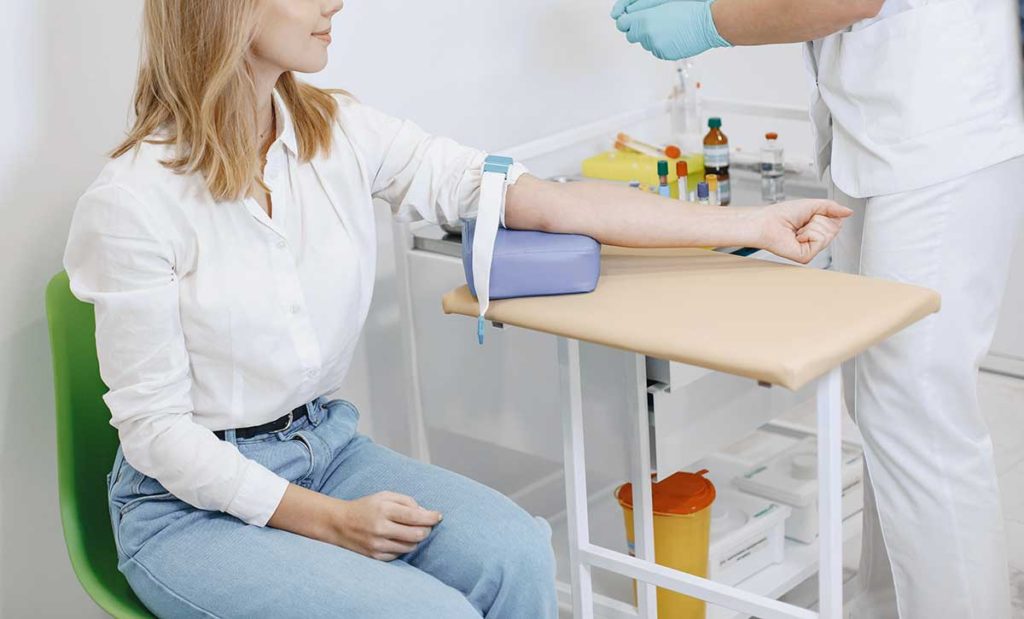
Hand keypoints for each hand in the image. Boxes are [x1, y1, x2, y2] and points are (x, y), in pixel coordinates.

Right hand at [332, 491, 442, 560]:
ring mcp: (377, 544)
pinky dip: (403, 547)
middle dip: (426, 530)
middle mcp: (380, 528)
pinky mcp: (375, 556)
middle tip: (426, 525)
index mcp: (384, 509)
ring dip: (415, 539)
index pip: (415, 516)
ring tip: (410, 531)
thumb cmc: (366, 507)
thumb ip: (406, 501)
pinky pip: (399, 554)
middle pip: (416, 534)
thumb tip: (425, 512)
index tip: (439, 516)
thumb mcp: (384, 496)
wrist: (339, 524)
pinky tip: (398, 539)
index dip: (431, 517)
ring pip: (410, 546)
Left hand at [615, 0, 730, 59]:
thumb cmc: (689, 6)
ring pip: (645, 43)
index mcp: (644, 20)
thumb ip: (641, 7)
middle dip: (638, 29)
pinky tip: (674, 35)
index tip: (632, 17)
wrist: (709, 21)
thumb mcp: (662, 0)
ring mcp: (656, 47)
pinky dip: (662, 44)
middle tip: (653, 21)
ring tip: (669, 26)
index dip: (627, 20)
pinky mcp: (665, 54)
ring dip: (652, 36)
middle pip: (632, 35)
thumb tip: (628, 11)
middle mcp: (647, 35)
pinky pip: (657, 50)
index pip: (622, 24)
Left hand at [757, 200, 852, 263]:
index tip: (811, 214)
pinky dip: (808, 234)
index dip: (826, 214)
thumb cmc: (782, 214)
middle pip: (835, 228)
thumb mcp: (812, 205)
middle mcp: (816, 240)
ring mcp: (811, 249)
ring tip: (798, 230)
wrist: (767, 222)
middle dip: (819, 220)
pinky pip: (820, 241)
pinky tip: (797, 237)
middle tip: (803, 223)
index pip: (837, 221)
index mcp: (817, 228)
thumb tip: (849, 211)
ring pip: (828, 234)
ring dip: (812, 226)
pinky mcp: (806, 257)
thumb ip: (832, 207)